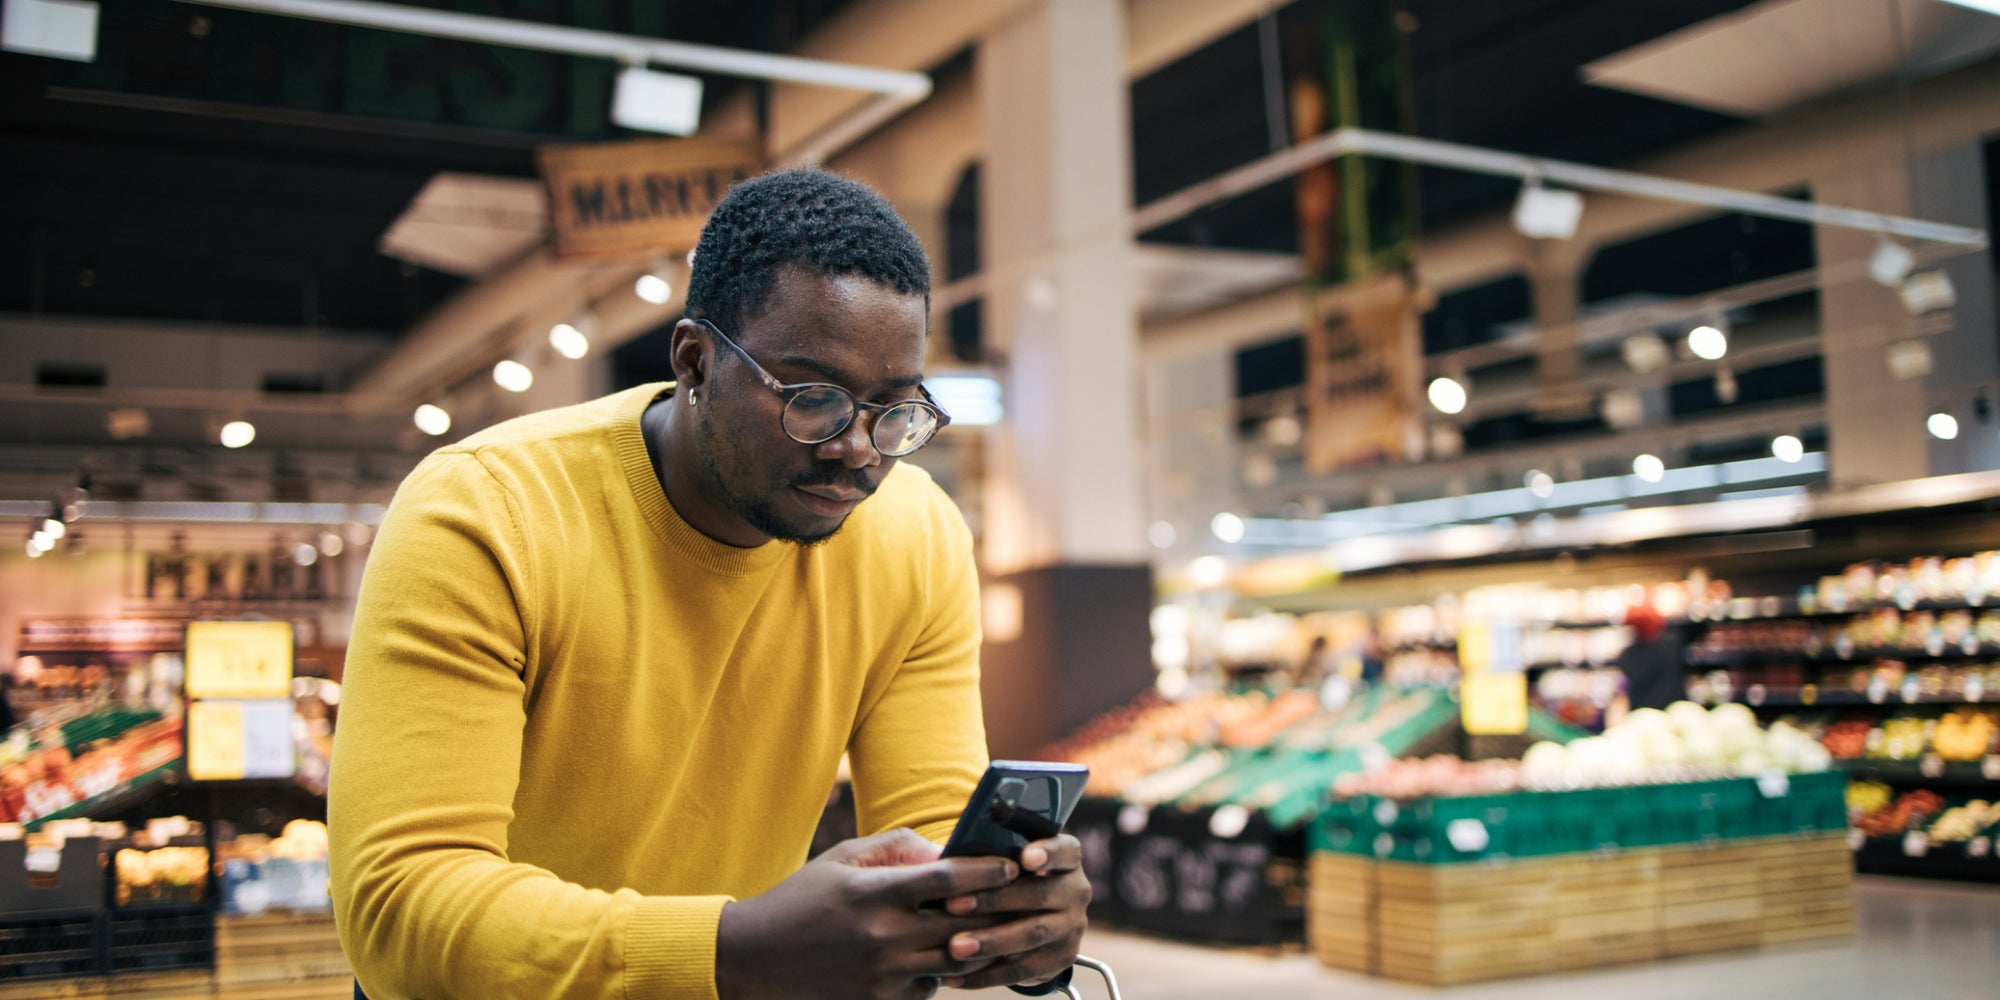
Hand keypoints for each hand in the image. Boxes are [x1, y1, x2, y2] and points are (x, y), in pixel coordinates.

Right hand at [716, 829, 1018, 999]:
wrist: (755, 957)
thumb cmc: (803, 899)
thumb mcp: (842, 858)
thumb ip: (895, 848)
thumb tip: (943, 851)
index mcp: (874, 893)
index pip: (948, 880)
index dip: (986, 871)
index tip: (1010, 865)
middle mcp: (882, 936)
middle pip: (962, 926)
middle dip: (994, 911)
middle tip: (1017, 898)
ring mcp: (881, 974)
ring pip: (952, 963)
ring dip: (972, 944)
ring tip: (986, 927)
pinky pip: (928, 988)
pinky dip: (938, 972)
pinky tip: (937, 956)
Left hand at [935, 835, 1089, 990]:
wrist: (1035, 921)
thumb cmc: (1010, 880)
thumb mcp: (1010, 860)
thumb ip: (991, 857)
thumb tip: (942, 856)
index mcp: (1067, 858)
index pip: (1064, 850)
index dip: (1047, 853)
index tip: (1024, 858)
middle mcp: (1076, 890)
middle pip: (1039, 894)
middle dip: (993, 900)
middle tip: (952, 905)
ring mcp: (1073, 926)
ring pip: (1032, 934)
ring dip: (990, 941)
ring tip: (955, 947)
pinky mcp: (1062, 958)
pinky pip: (1024, 969)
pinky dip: (987, 975)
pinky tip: (957, 977)